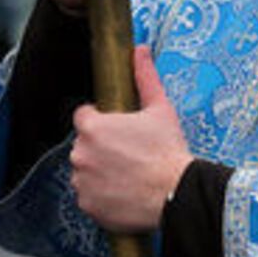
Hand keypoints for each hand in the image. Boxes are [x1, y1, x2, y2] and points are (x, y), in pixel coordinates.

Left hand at [69, 45, 192, 232]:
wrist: (175, 193)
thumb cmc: (167, 151)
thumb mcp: (160, 108)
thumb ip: (145, 77)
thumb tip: (140, 52)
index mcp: (93, 127)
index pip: (83, 116)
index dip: (100, 120)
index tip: (117, 128)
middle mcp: (81, 154)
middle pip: (84, 144)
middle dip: (101, 146)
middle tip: (128, 152)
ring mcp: (82, 181)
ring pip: (86, 170)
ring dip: (99, 170)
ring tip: (127, 173)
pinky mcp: (87, 205)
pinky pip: (89, 195)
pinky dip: (101, 194)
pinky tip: (123, 191)